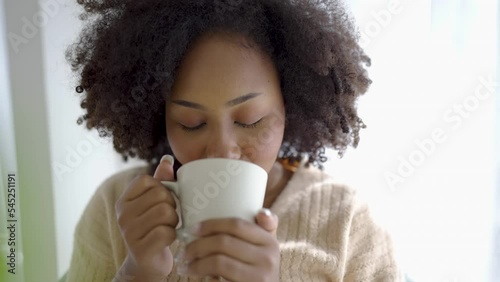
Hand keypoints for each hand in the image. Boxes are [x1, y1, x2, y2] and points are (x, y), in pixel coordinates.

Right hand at [114, 155, 177, 280]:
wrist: (146, 264)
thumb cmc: (153, 228)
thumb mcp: (153, 203)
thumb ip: (160, 181)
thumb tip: (167, 159)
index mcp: (124, 200)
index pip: (147, 180)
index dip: (162, 188)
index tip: (162, 200)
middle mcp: (122, 215)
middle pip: (160, 195)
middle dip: (172, 206)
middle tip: (168, 217)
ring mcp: (129, 232)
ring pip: (166, 212)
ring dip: (174, 221)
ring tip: (168, 227)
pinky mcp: (141, 249)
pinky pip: (167, 232)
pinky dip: (173, 235)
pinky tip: (167, 239)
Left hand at [180, 209, 279, 281]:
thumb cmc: (260, 271)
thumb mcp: (266, 249)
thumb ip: (265, 229)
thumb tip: (261, 212)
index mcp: (269, 241)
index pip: (236, 225)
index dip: (211, 224)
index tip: (193, 229)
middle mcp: (267, 258)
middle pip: (223, 242)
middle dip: (198, 245)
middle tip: (184, 251)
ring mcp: (259, 277)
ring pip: (218, 262)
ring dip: (197, 264)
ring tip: (187, 266)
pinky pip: (218, 281)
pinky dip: (205, 278)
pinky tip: (198, 277)